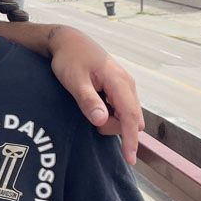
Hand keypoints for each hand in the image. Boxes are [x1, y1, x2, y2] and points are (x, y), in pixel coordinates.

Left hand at [47, 25, 142, 163]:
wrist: (69, 41)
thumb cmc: (70, 59)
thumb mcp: (74, 80)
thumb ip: (88, 100)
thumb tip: (102, 121)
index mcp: (119, 82)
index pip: (130, 117)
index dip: (131, 139)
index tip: (130, 158)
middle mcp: (127, 84)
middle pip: (131, 120)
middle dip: (114, 128)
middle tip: (89, 115)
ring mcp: (125, 86)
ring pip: (127, 116)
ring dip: (111, 120)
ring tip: (88, 105)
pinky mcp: (120, 88)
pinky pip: (122, 109)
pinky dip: (110, 114)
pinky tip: (95, 105)